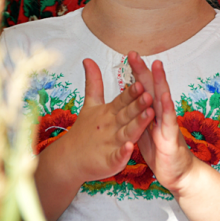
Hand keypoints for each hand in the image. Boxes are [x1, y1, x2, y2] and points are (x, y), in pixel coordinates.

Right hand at [61, 58, 154, 182]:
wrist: (69, 159)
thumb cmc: (84, 130)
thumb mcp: (90, 104)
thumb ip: (93, 82)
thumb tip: (88, 59)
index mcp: (109, 112)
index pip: (122, 100)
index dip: (131, 92)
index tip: (141, 81)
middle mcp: (111, 126)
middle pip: (126, 114)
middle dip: (138, 104)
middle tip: (149, 94)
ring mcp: (110, 143)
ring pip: (127, 132)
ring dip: (138, 124)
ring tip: (149, 114)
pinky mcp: (109, 161)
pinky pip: (118, 156)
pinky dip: (124, 153)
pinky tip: (130, 147)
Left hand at [128, 52, 194, 193]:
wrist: (176, 174)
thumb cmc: (161, 151)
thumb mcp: (145, 130)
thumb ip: (138, 114)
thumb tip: (130, 99)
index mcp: (152, 112)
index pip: (144, 88)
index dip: (137, 72)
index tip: (129, 55)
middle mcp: (161, 114)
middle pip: (152, 88)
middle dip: (144, 70)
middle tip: (134, 53)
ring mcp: (168, 124)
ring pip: (163, 99)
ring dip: (160, 82)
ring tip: (156, 65)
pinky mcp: (171, 139)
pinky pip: (169, 122)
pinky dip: (167, 109)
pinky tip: (165, 97)